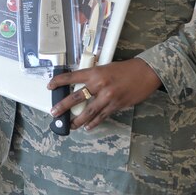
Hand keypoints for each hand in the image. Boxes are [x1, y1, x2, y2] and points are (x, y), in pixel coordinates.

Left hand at [47, 58, 161, 130]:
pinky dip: (94, 122)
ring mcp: (108, 96)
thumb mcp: (105, 68)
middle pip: (76, 97)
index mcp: (95, 72)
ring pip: (89, 111)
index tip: (50, 86)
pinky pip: (102, 116)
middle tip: (54, 112)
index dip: (59, 82)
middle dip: (63, 106)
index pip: (72, 77)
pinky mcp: (116, 105)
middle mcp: (99, 84)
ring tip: (70, 125)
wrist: (145, 73)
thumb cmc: (125, 69)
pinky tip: (88, 126)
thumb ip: (93, 77)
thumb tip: (81, 87)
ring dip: (78, 120)